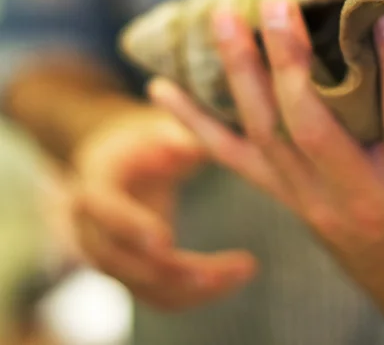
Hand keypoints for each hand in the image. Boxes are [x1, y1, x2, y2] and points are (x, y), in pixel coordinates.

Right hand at [70, 100, 256, 310]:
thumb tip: (189, 146)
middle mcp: (93, 231)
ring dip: (196, 289)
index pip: (106, 212)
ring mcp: (112, 258)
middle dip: (174, 272)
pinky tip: (235, 277)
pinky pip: (162, 295)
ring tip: (246, 269)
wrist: (122, 167)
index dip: (132, 227)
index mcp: (95, 188)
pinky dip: (197, 293)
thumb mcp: (156, 131)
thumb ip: (173, 138)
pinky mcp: (134, 274)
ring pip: (148, 288)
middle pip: (125, 263)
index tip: (166, 240)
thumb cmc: (144, 143)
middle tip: (223, 270)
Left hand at [149, 0, 383, 328]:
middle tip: (274, 5)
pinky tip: (163, 93)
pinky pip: (237, 163)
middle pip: (314, 127)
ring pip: (268, 137)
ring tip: (222, 20)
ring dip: (241, 76)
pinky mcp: (291, 201)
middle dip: (290, 63)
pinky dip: (196, 126)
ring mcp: (316, 203)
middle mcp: (361, 199)